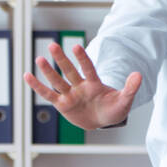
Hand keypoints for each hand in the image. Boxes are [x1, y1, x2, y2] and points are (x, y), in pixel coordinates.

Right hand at [22, 42, 142, 130]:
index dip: (82, 58)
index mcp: (95, 83)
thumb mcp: (124, 100)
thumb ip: (130, 88)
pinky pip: (48, 95)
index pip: (87, 68)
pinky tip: (27, 76)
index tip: (76, 46)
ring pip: (57, 81)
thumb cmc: (113, 110)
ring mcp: (70, 94)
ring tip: (39, 59)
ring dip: (48, 71)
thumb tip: (138, 75)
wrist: (102, 121)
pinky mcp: (62, 104)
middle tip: (53, 45)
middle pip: (69, 71)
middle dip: (62, 59)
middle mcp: (80, 86)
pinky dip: (38, 87)